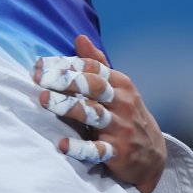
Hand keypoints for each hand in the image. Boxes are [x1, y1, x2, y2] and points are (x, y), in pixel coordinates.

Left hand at [34, 35, 166, 192]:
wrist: (152, 154)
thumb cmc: (125, 112)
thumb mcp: (117, 86)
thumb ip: (97, 63)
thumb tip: (79, 37)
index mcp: (120, 84)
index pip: (91, 68)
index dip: (66, 64)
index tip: (40, 65)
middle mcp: (122, 103)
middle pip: (93, 86)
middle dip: (66, 80)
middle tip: (39, 79)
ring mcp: (121, 127)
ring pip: (93, 114)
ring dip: (68, 107)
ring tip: (44, 100)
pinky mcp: (117, 152)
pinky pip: (97, 150)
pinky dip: (80, 147)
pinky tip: (62, 144)